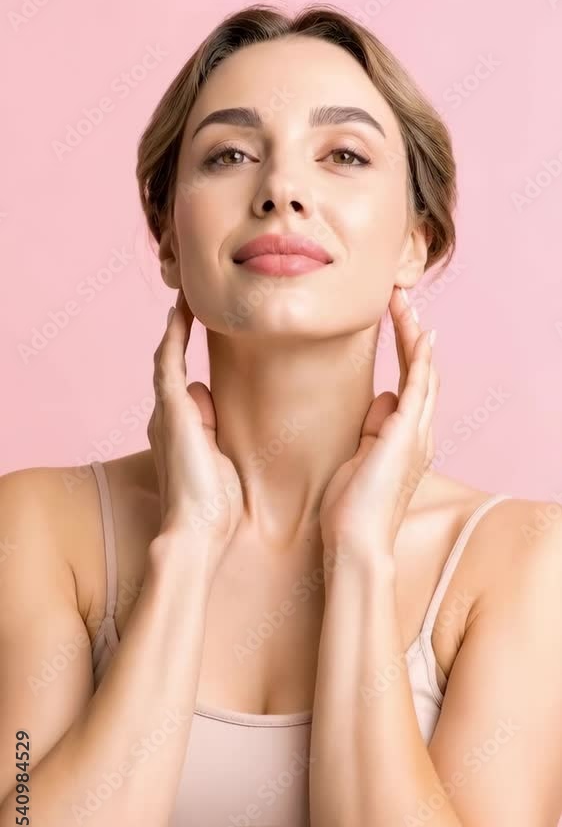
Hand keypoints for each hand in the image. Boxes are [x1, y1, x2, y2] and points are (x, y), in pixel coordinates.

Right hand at [147, 288, 242, 560]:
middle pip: (171, 363)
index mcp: (180, 430)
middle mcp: (167, 417)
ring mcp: (167, 412)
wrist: (199, 532)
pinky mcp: (171, 410)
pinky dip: (175, 334)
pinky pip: (170, 360)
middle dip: (178, 330)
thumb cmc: (218, 509)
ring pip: (168, 356)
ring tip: (187, 294)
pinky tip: (183, 309)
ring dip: (176, 325)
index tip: (199, 326)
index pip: (183, 381)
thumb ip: (214, 430)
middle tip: (192, 298)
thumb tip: (205, 394)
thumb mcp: (224, 461)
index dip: (189, 352)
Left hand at [318, 286, 438, 557]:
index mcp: (404, 438)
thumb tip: (380, 399)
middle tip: (401, 297)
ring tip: (404, 300)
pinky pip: (419, 385)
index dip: (404, 349)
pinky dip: (419, 356)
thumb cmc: (349, 510)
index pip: (409, 383)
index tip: (393, 319)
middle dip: (412, 333)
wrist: (354, 543)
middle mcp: (418, 433)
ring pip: (424, 371)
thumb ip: (372, 428)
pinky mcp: (406, 434)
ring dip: (415, 334)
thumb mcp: (358, 458)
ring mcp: (416, 433)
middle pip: (422, 371)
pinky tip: (418, 330)